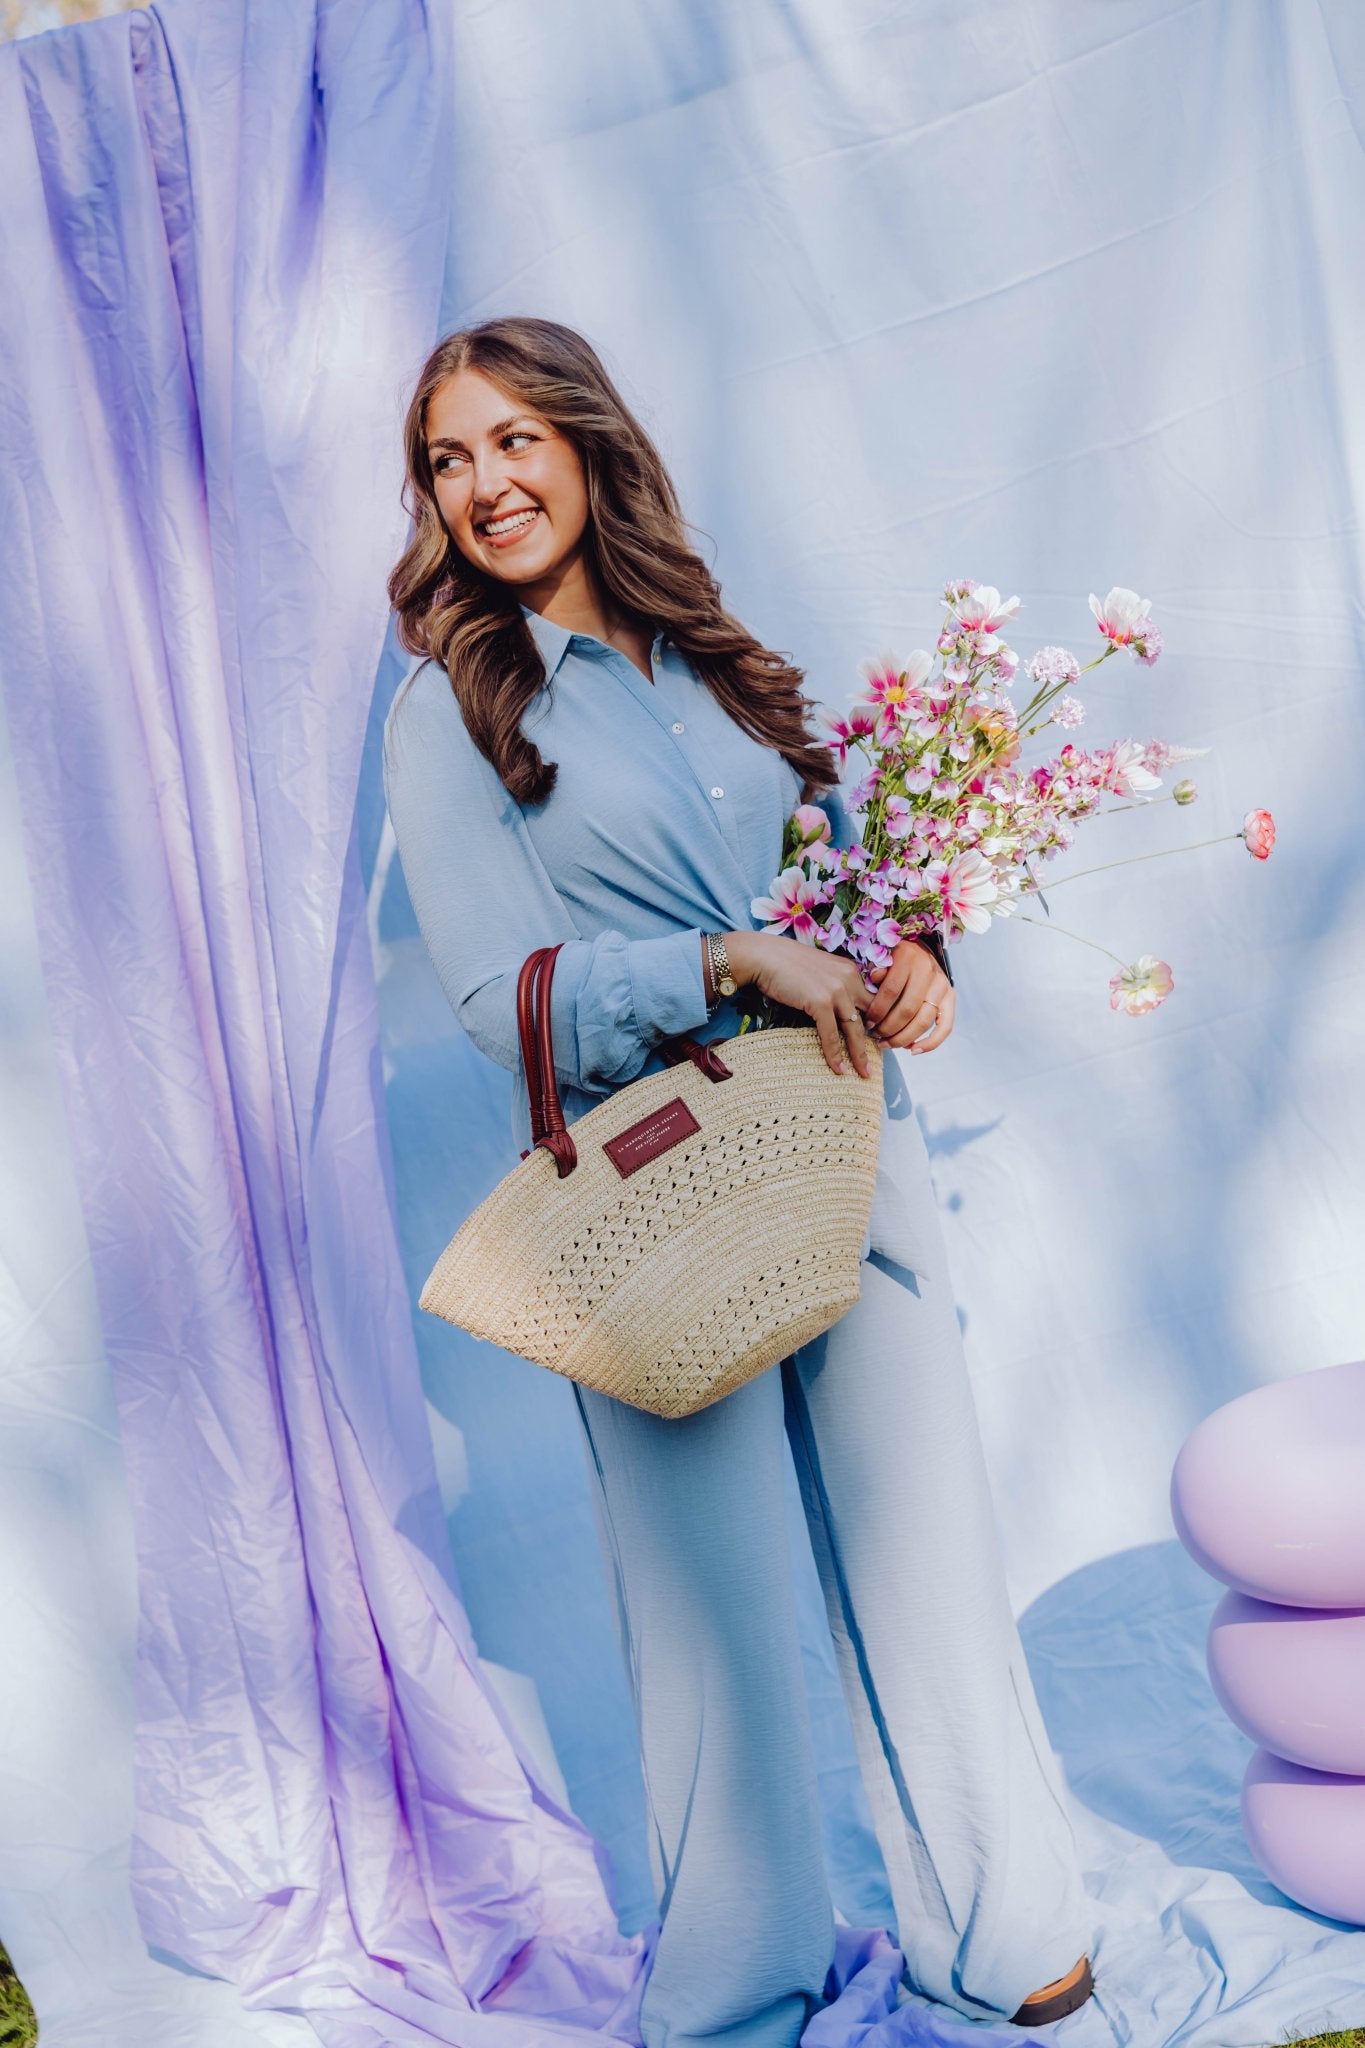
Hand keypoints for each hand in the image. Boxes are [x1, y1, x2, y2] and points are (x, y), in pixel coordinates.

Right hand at [724, 930, 875, 1078]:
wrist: (764, 956)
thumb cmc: (786, 964)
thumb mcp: (820, 971)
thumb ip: (834, 985)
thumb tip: (840, 1009)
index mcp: (851, 970)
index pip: (872, 1000)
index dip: (877, 1021)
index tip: (879, 1038)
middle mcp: (848, 978)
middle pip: (869, 1015)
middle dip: (876, 1039)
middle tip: (880, 1058)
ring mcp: (836, 990)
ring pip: (854, 1028)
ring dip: (859, 1054)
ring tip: (864, 1072)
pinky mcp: (821, 1001)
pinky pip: (831, 1034)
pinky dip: (835, 1054)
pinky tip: (838, 1069)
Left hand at [863, 937, 954, 1053]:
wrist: (919, 949)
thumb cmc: (894, 958)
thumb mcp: (881, 958)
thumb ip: (876, 970)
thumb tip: (874, 979)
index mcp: (908, 958)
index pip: (891, 991)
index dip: (877, 1011)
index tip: (867, 1023)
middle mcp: (928, 971)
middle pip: (907, 1010)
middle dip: (888, 1028)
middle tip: (875, 1037)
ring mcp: (941, 986)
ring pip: (923, 1021)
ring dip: (903, 1038)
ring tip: (887, 1044)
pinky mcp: (951, 998)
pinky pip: (945, 1027)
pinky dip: (931, 1042)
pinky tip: (913, 1050)